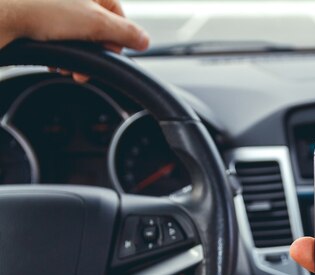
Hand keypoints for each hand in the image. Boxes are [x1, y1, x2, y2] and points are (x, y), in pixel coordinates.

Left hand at [0, 0, 148, 81]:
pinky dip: (61, 55)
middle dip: (94, 54)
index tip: (109, 55)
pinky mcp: (41, 20)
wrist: (2, 16)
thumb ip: (125, 32)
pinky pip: (60, 40)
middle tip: (85, 70)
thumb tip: (145, 41)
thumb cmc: (41, 10)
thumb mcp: (95, 22)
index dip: (116, 40)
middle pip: (98, 30)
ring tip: (67, 68)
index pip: (118, 17)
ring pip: (79, 38)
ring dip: (77, 59)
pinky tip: (55, 62)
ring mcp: (56, 9)